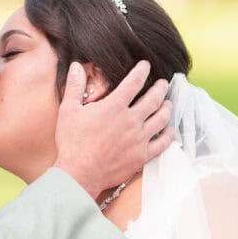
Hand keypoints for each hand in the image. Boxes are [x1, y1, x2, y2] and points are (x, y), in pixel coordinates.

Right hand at [53, 63, 172, 199]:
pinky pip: (162, 143)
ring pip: (161, 119)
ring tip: (168, 103)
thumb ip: (74, 86)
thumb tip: (76, 66)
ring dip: (167, 108)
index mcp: (114, 106)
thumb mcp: (68, 110)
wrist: (79, 173)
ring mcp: (139, 139)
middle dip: (160, 88)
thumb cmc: (72, 142)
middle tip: (163, 83)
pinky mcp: (141, 156)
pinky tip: (169, 130)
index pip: (134, 82)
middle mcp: (131, 120)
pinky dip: (168, 135)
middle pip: (154, 98)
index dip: (142, 70)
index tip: (146, 65)